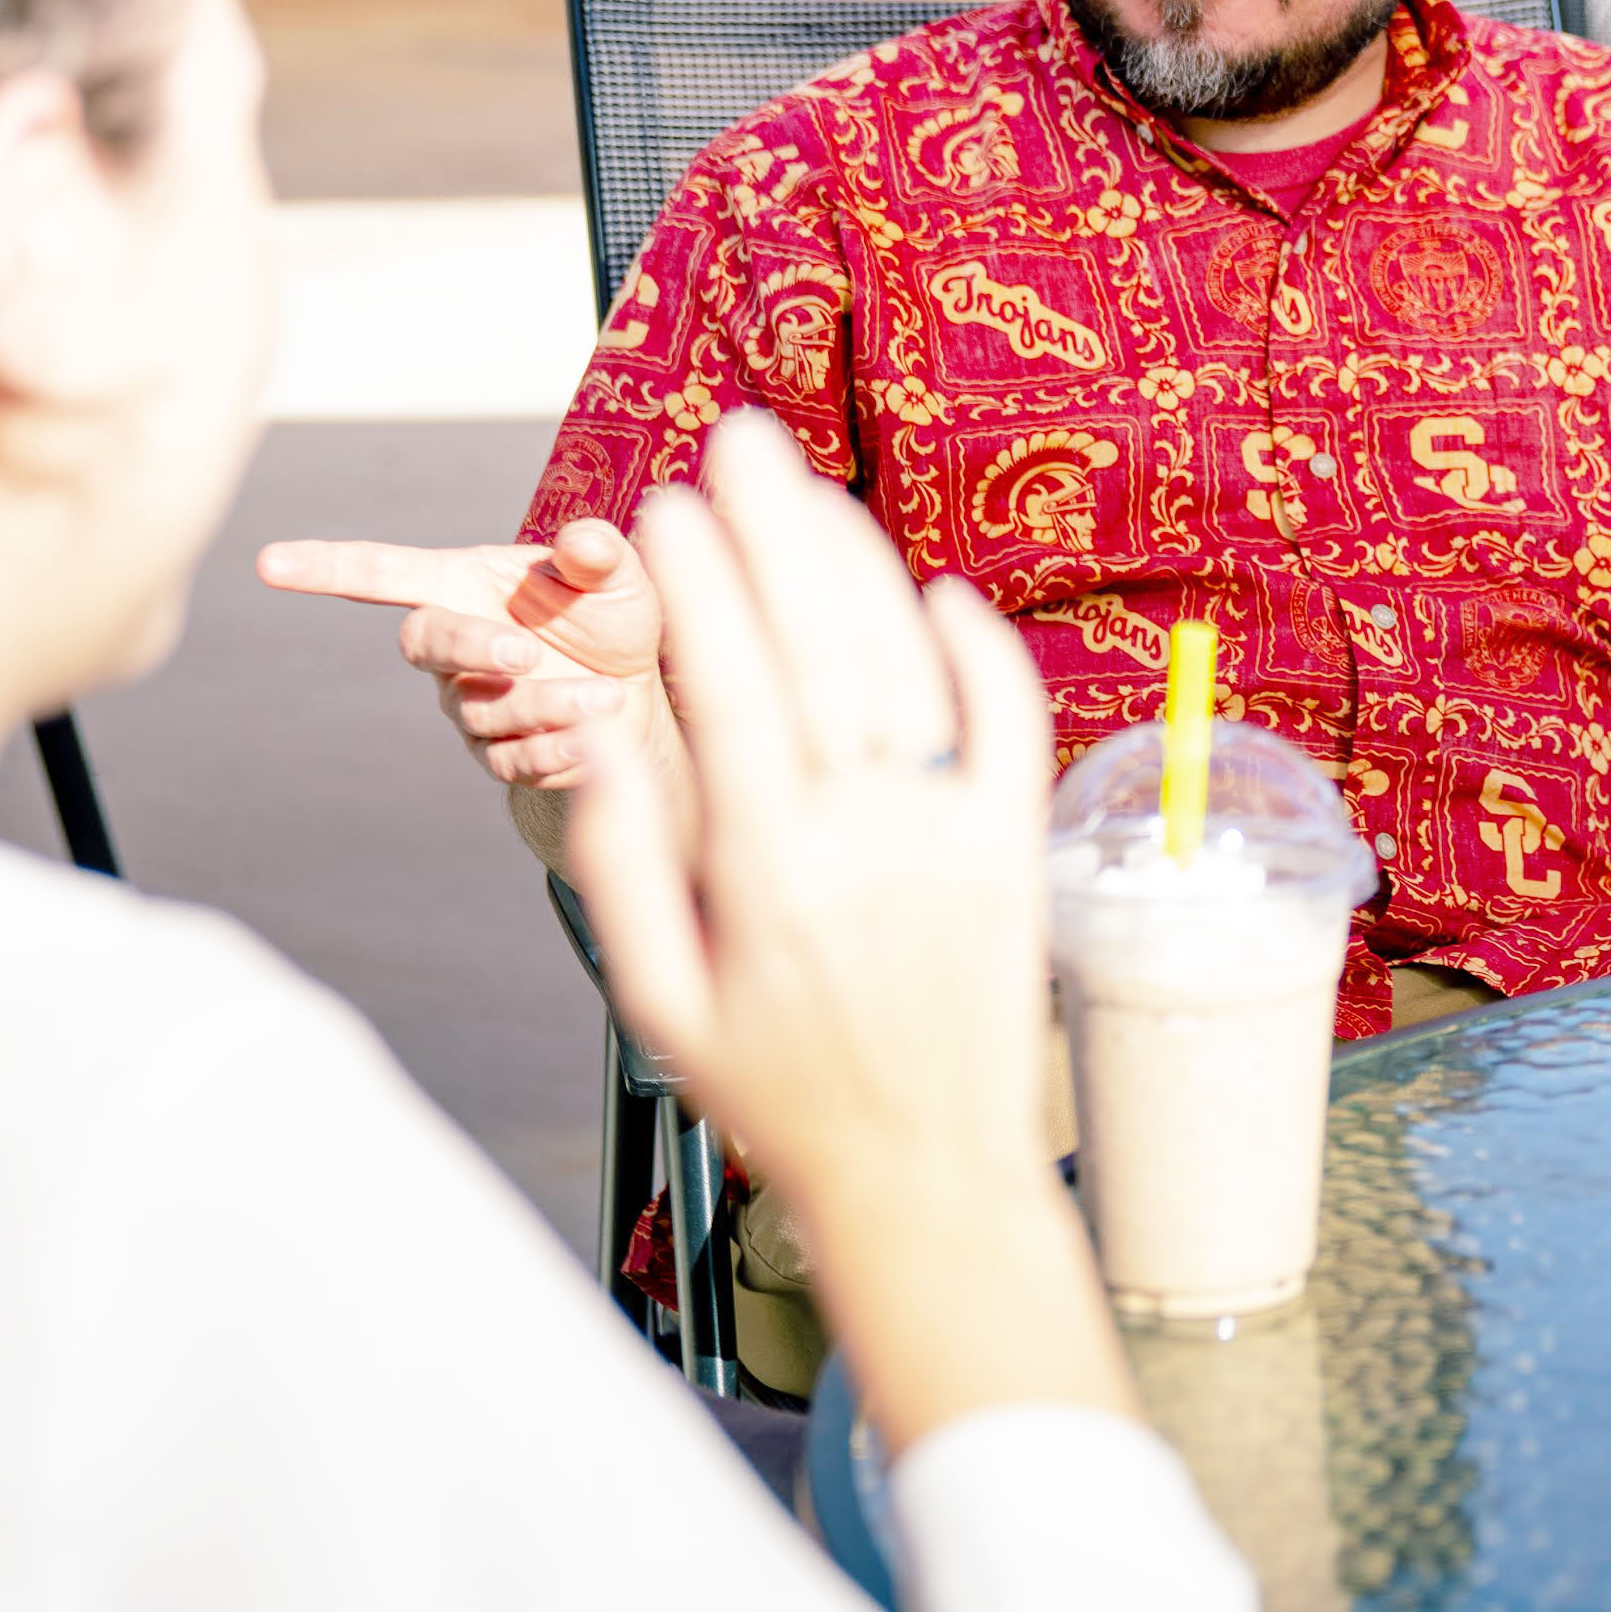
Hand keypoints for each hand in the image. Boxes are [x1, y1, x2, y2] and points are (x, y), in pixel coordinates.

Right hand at [256, 517, 668, 793]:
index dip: (324, 568)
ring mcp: (467, 704)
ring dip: (547, 704)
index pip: (381, 573)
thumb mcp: (618, 578)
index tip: (269, 563)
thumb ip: (599, 555)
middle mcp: (453, 644)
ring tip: (606, 696)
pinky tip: (593, 741)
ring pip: (482, 710)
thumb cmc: (611, 617)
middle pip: (422, 642)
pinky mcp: (496, 754)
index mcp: (465, 585)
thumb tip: (581, 538)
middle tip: (527, 655)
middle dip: (471, 648)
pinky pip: (509, 760)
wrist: (639, 693)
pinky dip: (553, 751)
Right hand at [558, 410, 1124, 1445]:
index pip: (732, 692)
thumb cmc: (775, 1092)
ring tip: (808, 492)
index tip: (665, 510)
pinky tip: (940, 594)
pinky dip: (980, 654)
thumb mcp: (660, 1003)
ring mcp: (952, 840)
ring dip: (858, 569)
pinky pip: (1009, 730)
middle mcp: (868, 840)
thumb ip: (623, 868)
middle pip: (820, 651)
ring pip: (907, 670)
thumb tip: (594, 739)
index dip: (701, 590)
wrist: (924, 1170)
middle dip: (774, 534)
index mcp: (768, 873)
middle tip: (737, 441)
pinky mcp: (1016, 852)